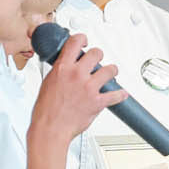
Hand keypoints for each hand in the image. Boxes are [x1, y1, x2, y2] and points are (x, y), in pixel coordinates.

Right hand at [30, 30, 122, 150]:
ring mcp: (88, 88)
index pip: (75, 42)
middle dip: (98, 55)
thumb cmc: (46, 110)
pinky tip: (121, 94)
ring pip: (110, 70)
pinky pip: (115, 95)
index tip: (85, 41)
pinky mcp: (97, 102)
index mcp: (63, 68)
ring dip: (112, 71)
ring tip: (111, 73)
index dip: (82, 39)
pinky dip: (120, 95)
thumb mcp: (48, 83)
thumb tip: (65, 68)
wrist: (51, 129)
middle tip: (98, 60)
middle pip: (96, 53)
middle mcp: (77, 75)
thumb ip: (59, 72)